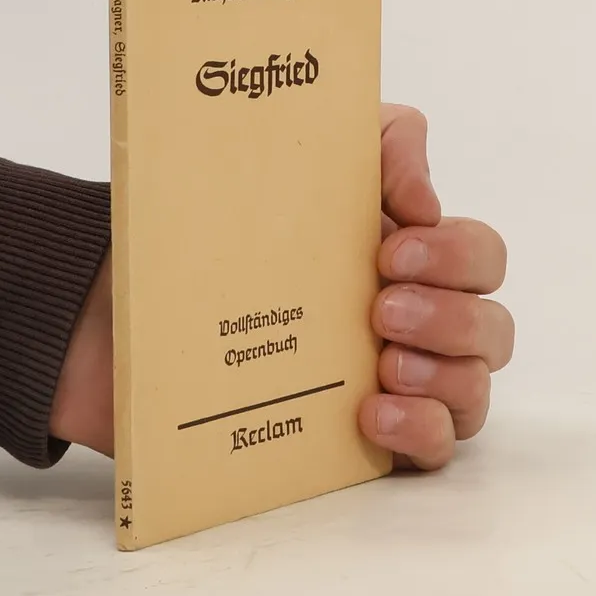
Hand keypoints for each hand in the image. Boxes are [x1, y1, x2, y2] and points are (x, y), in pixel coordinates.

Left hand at [50, 104, 512, 470]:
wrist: (103, 305)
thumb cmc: (210, 224)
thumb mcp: (297, 151)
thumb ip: (380, 142)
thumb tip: (426, 198)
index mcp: (404, 255)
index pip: (480, 258)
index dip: (459, 254)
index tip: (395, 244)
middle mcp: (408, 323)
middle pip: (492, 329)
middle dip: (454, 314)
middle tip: (380, 305)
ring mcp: (387, 385)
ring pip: (474, 393)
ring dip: (446, 374)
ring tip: (382, 362)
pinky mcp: (351, 443)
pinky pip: (431, 453)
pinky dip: (420, 430)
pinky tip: (373, 411)